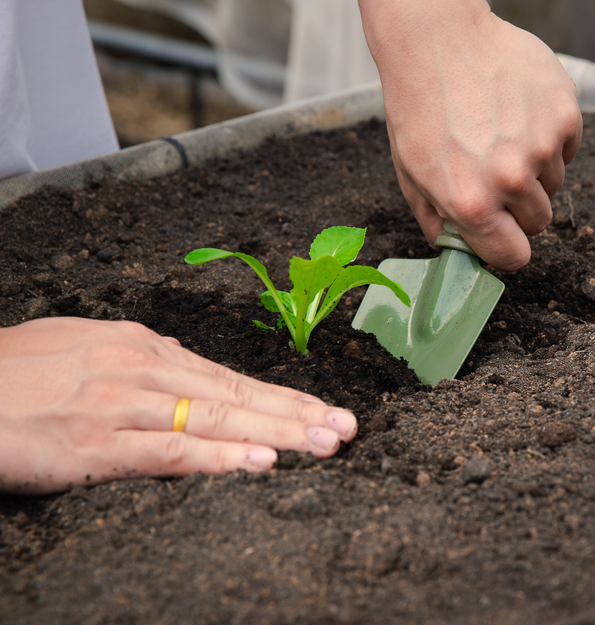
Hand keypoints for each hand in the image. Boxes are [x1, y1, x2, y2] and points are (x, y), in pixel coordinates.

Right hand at [0, 318, 356, 493]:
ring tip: (325, 442)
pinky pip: (168, 451)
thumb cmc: (15, 371)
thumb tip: (188, 379)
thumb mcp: (87, 349)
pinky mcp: (94, 443)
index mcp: (143, 347)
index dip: (280, 396)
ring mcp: (120, 405)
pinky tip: (258, 462)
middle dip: (297, 412)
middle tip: (347, 427)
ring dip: (276, 432)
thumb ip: (141, 365)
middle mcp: (141, 370)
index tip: (323, 408)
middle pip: (235, 395)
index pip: (228, 377)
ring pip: (215, 419)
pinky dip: (218, 457)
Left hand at [349, 0, 582, 270]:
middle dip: (519, 208)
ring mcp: (543, 144)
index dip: (507, 247)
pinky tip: (518, 114)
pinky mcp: (565, 112)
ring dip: (535, 170)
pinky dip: (549, 137)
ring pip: (554, 183)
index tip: (502, 234)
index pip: (514, 256)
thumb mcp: (412, 175)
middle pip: (538, 222)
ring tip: (502, 136)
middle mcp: (512, 178)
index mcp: (472, 202)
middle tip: (496, 175)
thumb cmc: (418, 107)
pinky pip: (567, 147)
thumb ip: (438, 221)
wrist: (436, 38)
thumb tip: (458, 249)